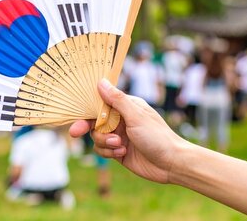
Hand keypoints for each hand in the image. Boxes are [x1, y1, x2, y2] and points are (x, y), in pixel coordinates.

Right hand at [69, 79, 187, 183]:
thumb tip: (101, 82)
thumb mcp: (136, 116)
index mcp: (126, 106)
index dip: (87, 108)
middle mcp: (121, 119)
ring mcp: (119, 135)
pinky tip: (122, 153)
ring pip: (97, 137)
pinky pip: (103, 150)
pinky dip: (109, 152)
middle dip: (87, 127)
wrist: (171, 164)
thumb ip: (117, 100)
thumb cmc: (158, 137)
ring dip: (105, 142)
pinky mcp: (118, 151)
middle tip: (75, 132)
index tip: (77, 114)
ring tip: (120, 146)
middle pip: (95, 120)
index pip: (101, 102)